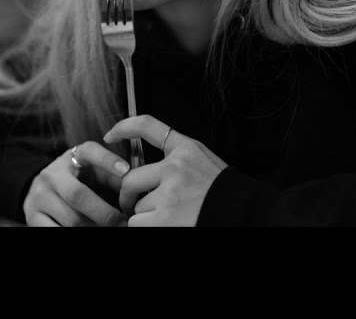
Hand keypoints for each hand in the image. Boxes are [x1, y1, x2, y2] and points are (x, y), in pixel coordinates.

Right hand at [23, 142, 129, 226]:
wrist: (42, 192)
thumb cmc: (79, 181)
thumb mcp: (94, 173)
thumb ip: (114, 178)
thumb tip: (136, 191)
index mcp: (72, 157)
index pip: (89, 151)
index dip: (107, 160)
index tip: (126, 171)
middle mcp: (52, 174)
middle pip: (78, 195)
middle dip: (105, 213)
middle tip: (122, 222)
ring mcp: (39, 196)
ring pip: (71, 219)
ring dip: (94, 228)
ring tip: (108, 228)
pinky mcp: (32, 216)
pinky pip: (56, 232)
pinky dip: (76, 234)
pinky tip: (89, 231)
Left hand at [104, 115, 227, 226]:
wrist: (247, 214)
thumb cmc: (226, 194)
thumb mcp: (206, 164)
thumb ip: (180, 162)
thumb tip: (148, 174)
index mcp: (186, 150)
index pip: (148, 126)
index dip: (124, 127)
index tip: (109, 136)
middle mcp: (175, 167)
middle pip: (131, 178)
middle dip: (127, 196)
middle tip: (131, 206)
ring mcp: (170, 193)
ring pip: (136, 207)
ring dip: (144, 217)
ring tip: (167, 219)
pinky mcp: (165, 218)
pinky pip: (138, 224)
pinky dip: (146, 228)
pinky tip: (164, 227)